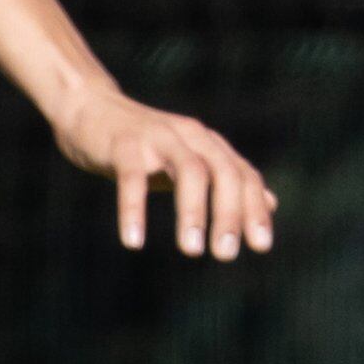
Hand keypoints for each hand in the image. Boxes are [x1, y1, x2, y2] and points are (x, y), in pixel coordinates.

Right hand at [52, 88, 278, 259]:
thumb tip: (273, 203)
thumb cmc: (145, 145)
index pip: (243, 175)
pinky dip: (134, 210)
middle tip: (226, 254)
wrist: (91, 109)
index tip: (261, 246)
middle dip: (229, 213)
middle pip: (222, 172)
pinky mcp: (123, 144)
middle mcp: (190, 136)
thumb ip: (229, 181)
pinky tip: (134, 242)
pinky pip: (132, 178)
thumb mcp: (191, 162)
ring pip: (188, 170)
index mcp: (209, 144)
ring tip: (192, 251)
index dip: (255, 209)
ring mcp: (157, 137)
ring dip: (193, 211)